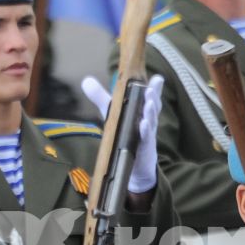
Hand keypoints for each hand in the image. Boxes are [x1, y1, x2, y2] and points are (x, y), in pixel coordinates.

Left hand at [80, 74, 166, 193]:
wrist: (135, 165)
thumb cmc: (125, 135)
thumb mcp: (112, 113)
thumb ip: (101, 97)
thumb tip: (86, 80)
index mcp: (142, 111)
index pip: (150, 97)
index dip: (155, 88)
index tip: (158, 78)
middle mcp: (148, 121)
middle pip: (153, 107)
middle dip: (153, 97)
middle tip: (150, 89)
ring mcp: (147, 135)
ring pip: (150, 122)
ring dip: (150, 113)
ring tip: (148, 103)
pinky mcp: (143, 149)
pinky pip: (145, 139)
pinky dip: (144, 131)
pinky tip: (142, 125)